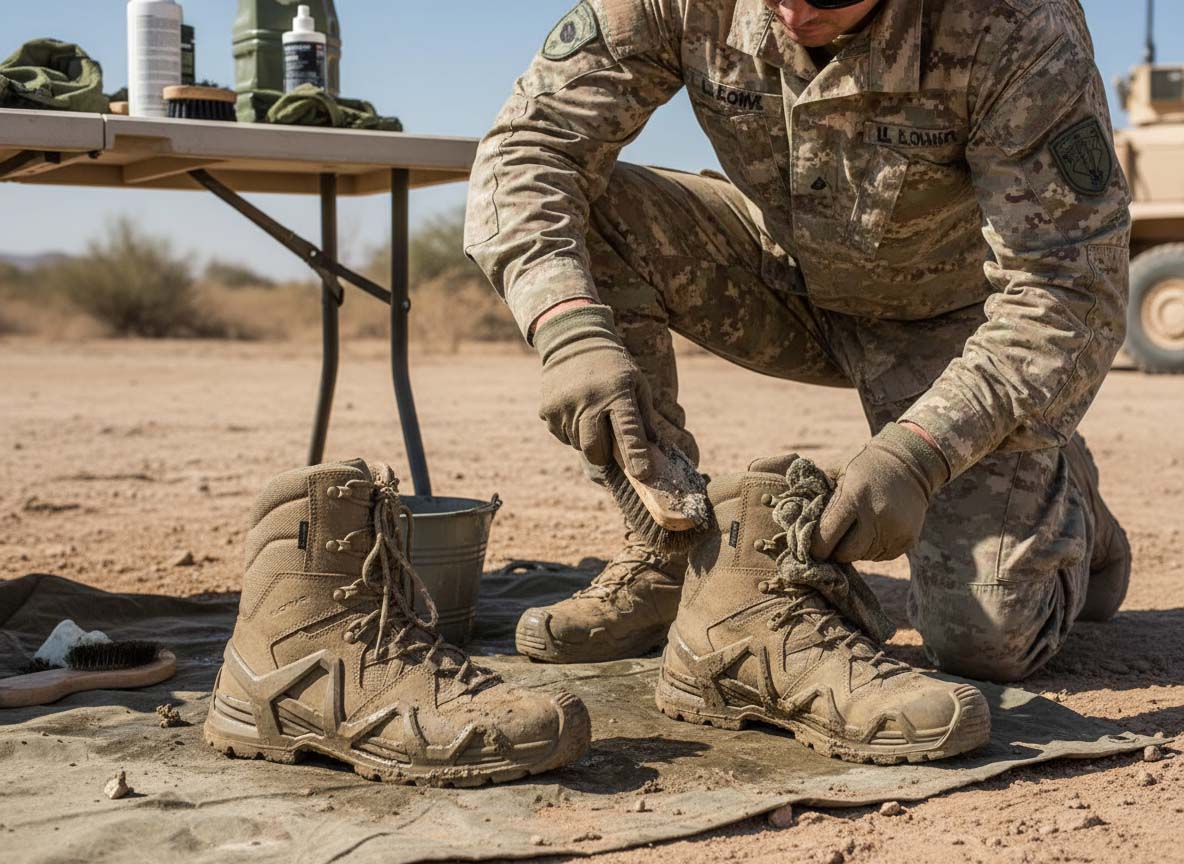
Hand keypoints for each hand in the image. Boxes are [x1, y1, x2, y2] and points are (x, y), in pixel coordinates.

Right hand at [534, 304, 657, 479]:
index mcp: (617, 393)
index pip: (628, 431)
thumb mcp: (636, 383)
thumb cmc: (613, 367)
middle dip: (603, 456)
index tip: (643, 475)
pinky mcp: (547, 409)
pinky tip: (575, 410)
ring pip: (577, 444)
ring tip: (590, 416)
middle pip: (595, 448)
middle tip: (608, 449)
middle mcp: (589, 400)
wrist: (574, 341)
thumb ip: (644, 416)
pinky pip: (561, 435)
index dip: (636, 455)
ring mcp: (565, 405)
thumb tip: (654, 449)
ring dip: (586, 441)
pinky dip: (570, 432)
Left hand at [810, 422, 949, 562]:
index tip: (811, 546)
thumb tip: (784, 513)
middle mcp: (876, 515)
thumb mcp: (837, 472)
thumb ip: (814, 493)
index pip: (826, 537)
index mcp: (853, 497)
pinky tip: (874, 529)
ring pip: (863, 556)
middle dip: (835, 550)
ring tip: (857, 527)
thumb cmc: (864, 467)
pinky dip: (872, 548)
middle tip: (832, 540)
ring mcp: (895, 530)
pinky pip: (880, 556)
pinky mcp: (907, 540)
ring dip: (854, 548)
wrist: (911, 463)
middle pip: (845, 553)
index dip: (816, 547)